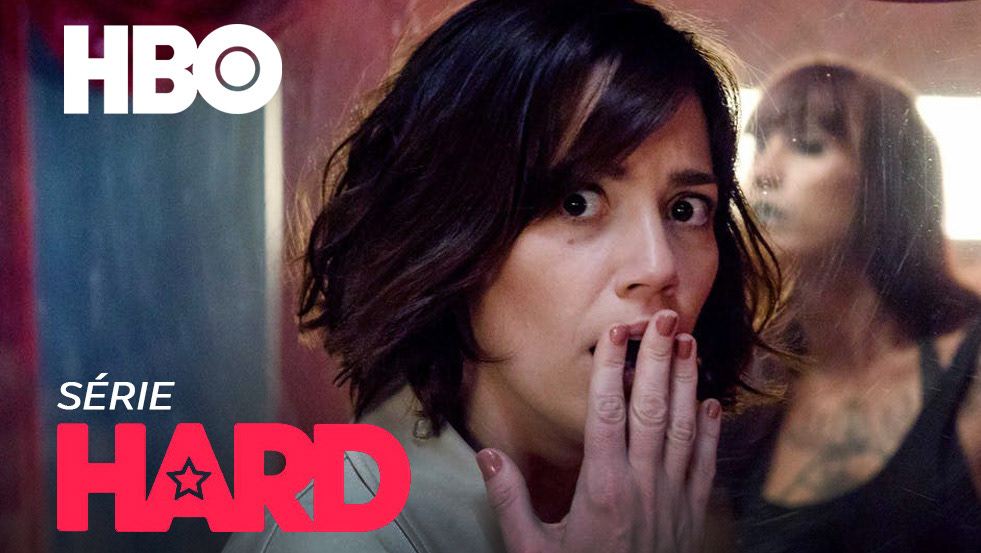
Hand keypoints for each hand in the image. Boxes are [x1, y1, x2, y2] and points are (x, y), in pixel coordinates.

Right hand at [476, 310, 722, 552]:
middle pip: (652, 410)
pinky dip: (710, 429)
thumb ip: (510, 501)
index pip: (607, 415)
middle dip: (660, 360)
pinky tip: (711, 402)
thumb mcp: (533, 550)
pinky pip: (705, 463)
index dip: (612, 370)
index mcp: (601, 489)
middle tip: (667, 318)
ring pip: (683, 428)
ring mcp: (673, 499)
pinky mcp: (691, 515)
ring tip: (692, 343)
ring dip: (688, 383)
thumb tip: (488, 455)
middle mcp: (642, 485)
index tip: (615, 334)